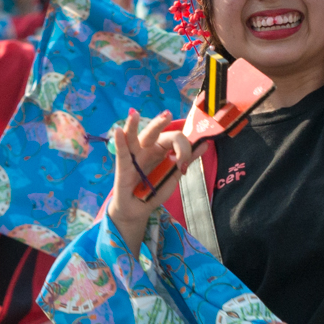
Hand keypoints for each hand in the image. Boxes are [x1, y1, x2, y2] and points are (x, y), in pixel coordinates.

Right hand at [108, 109, 206, 256]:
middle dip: (160, 122)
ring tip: (134, 114)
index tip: (183, 165)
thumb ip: (187, 159)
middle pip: (155, 132)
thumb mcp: (174, 174)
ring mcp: (135, 156)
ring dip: (133, 125)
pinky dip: (120, 141)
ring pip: (134, 137)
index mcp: (162, 148)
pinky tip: (118, 131)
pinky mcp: (123, 167)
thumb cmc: (155, 189)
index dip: (183, 148)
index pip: (174, 138)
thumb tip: (205, 144)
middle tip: (168, 115)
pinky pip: (122, 153)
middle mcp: (148, 148)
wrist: (139, 209)